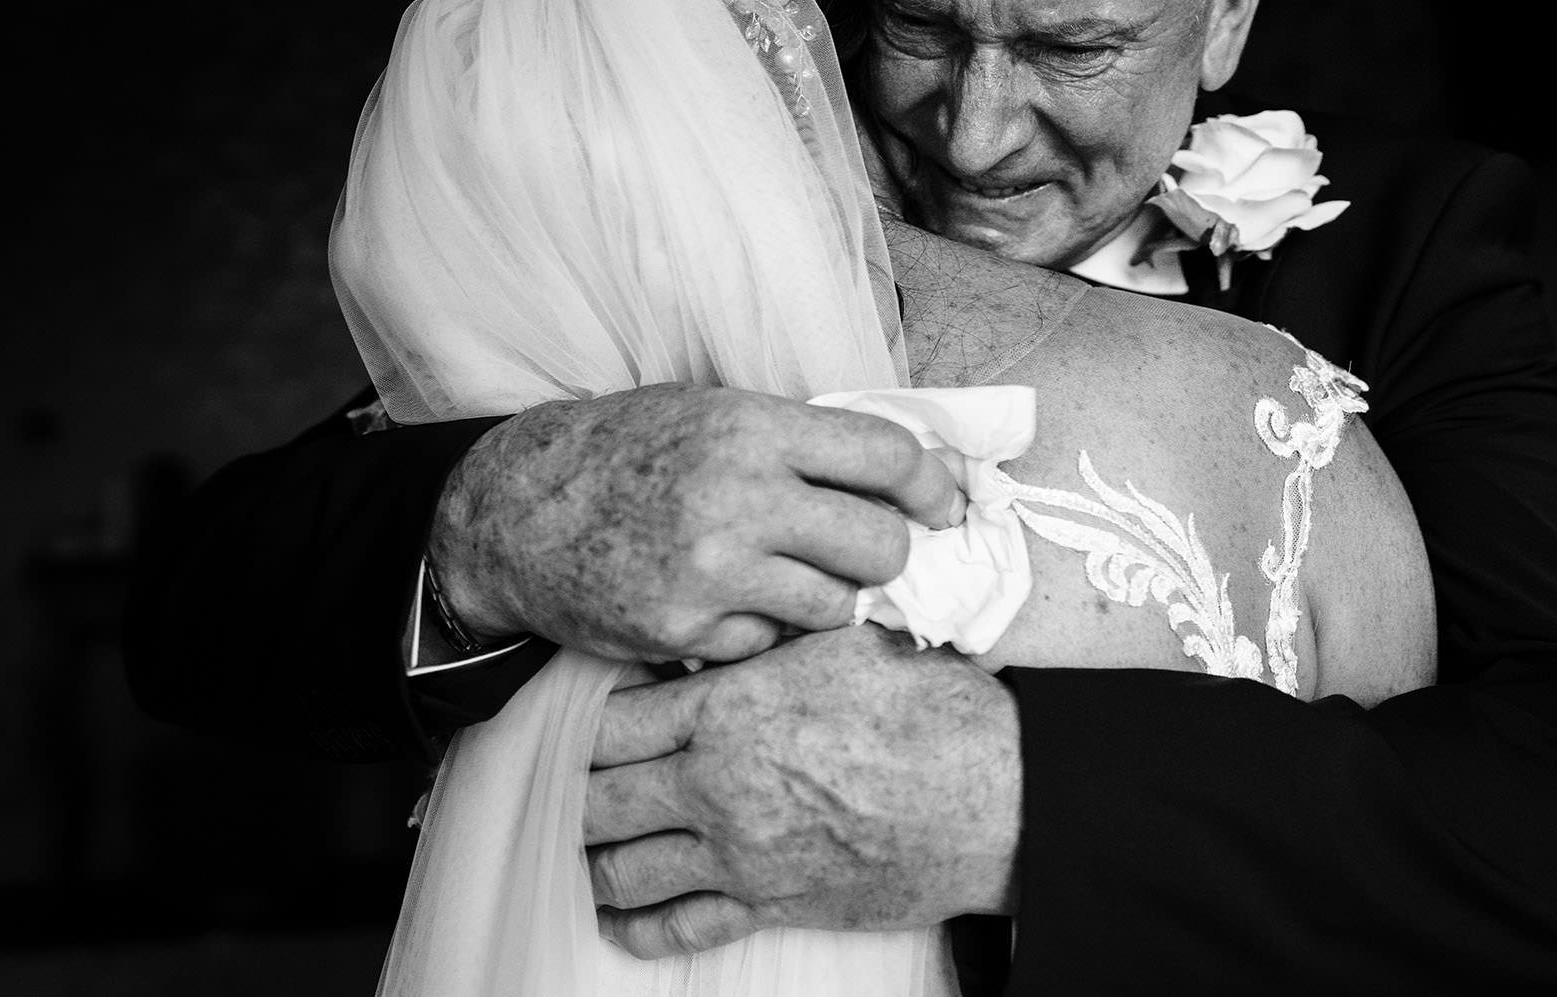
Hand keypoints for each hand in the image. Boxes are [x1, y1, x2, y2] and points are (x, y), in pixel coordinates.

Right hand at [429, 383, 965, 662]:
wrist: (511, 513)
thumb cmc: (619, 454)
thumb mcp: (707, 412)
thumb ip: (795, 439)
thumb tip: (900, 471)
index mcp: (751, 428)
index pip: (888, 456)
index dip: (933, 486)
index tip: (940, 506)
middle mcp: (740, 498)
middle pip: (880, 545)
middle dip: (886, 554)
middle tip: (864, 553)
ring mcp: (713, 572)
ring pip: (836, 606)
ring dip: (827, 598)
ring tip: (788, 576)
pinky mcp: (686, 633)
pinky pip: (771, 645)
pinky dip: (762, 632)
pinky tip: (724, 603)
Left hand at [583, 625, 1021, 958]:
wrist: (996, 796)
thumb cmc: (928, 707)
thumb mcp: (837, 642)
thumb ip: (763, 642)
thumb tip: (719, 629)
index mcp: (728, 710)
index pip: (606, 723)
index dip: (573, 720)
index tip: (568, 714)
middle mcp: (717, 787)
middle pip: (595, 799)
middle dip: (568, 790)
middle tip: (560, 778)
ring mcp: (740, 855)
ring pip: (621, 869)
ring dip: (592, 855)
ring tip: (583, 840)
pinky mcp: (772, 905)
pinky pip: (678, 928)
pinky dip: (635, 924)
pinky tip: (617, 914)